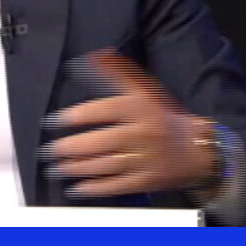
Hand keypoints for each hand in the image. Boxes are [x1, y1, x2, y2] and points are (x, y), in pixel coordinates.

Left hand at [42, 49, 219, 197]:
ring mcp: (144, 159)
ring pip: (104, 165)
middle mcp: (142, 133)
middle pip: (100, 142)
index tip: (54, 121)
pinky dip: (94, 188)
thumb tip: (94, 56)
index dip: (76, 116)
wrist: (196, 149)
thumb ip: (119, 73)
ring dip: (76, 168)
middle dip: (70, 148)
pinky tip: (76, 188)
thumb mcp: (144, 91)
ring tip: (56, 168)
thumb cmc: (163, 117)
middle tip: (49, 151)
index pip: (102, 110)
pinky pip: (115, 185)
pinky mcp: (146, 181)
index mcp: (140, 108)